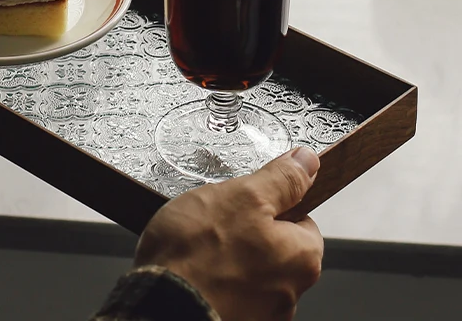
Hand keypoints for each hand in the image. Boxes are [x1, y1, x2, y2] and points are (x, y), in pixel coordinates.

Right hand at [135, 147, 322, 320]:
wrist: (159, 304)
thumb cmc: (197, 253)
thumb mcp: (243, 196)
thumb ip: (281, 179)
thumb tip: (308, 161)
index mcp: (302, 260)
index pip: (302, 220)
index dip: (272, 204)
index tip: (246, 201)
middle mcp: (290, 295)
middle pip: (275, 247)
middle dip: (247, 232)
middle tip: (215, 221)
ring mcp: (261, 315)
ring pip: (249, 271)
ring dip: (228, 258)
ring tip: (197, 247)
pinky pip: (228, 292)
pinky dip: (213, 281)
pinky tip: (191, 270)